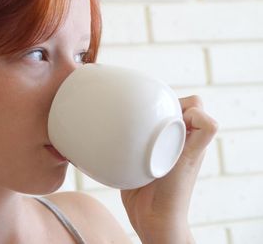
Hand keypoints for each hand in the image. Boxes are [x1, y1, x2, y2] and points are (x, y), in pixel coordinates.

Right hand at [120, 95, 218, 243]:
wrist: (151, 215)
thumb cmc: (175, 190)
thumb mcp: (192, 156)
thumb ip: (202, 131)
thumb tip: (195, 110)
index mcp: (189, 136)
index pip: (191, 104)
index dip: (180, 104)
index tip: (165, 117)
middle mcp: (173, 139)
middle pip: (167, 108)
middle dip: (156, 109)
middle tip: (146, 122)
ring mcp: (154, 147)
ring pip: (147, 120)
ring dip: (137, 121)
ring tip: (131, 130)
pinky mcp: (135, 155)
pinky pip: (128, 136)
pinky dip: (122, 135)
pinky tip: (118, 140)